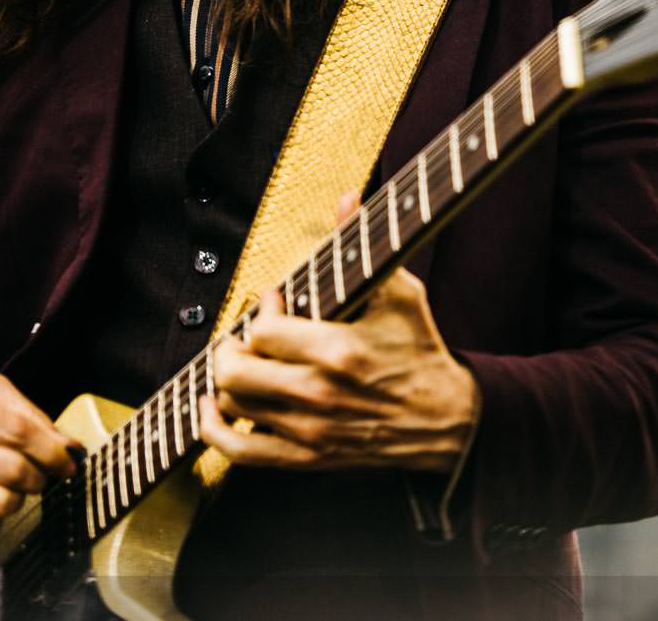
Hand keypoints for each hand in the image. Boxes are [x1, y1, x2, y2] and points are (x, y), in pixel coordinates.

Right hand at [0, 372, 78, 547]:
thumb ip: (30, 416)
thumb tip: (69, 449)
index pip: (17, 431)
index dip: (53, 451)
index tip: (67, 462)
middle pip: (14, 471)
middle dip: (37, 476)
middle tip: (35, 475)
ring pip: (1, 506)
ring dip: (16, 500)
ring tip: (4, 487)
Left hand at [200, 267, 478, 472]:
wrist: (446, 419)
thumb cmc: (421, 349)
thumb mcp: (400, 293)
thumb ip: (364, 246)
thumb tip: (346, 197)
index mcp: (339, 351)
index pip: (264, 331)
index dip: (263, 308)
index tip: (277, 297)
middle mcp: (319, 394)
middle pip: (236, 370)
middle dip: (231, 344)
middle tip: (245, 331)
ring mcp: (311, 431)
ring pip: (234, 404)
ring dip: (227, 377)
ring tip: (240, 358)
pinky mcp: (308, 458)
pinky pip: (241, 452)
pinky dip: (214, 431)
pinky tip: (211, 408)